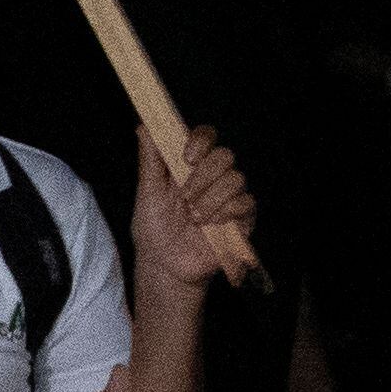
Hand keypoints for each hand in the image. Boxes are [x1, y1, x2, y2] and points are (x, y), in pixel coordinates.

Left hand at [130, 124, 253, 292]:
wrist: (165, 264)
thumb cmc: (154, 227)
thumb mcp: (147, 192)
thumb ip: (150, 160)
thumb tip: (145, 126)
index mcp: (190, 165)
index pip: (206, 137)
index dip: (200, 140)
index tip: (186, 156)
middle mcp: (213, 177)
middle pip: (225, 155)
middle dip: (203, 175)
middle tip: (184, 196)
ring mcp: (230, 196)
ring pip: (236, 179)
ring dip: (210, 199)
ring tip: (193, 217)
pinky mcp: (243, 218)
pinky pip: (245, 203)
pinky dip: (225, 213)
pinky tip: (210, 225)